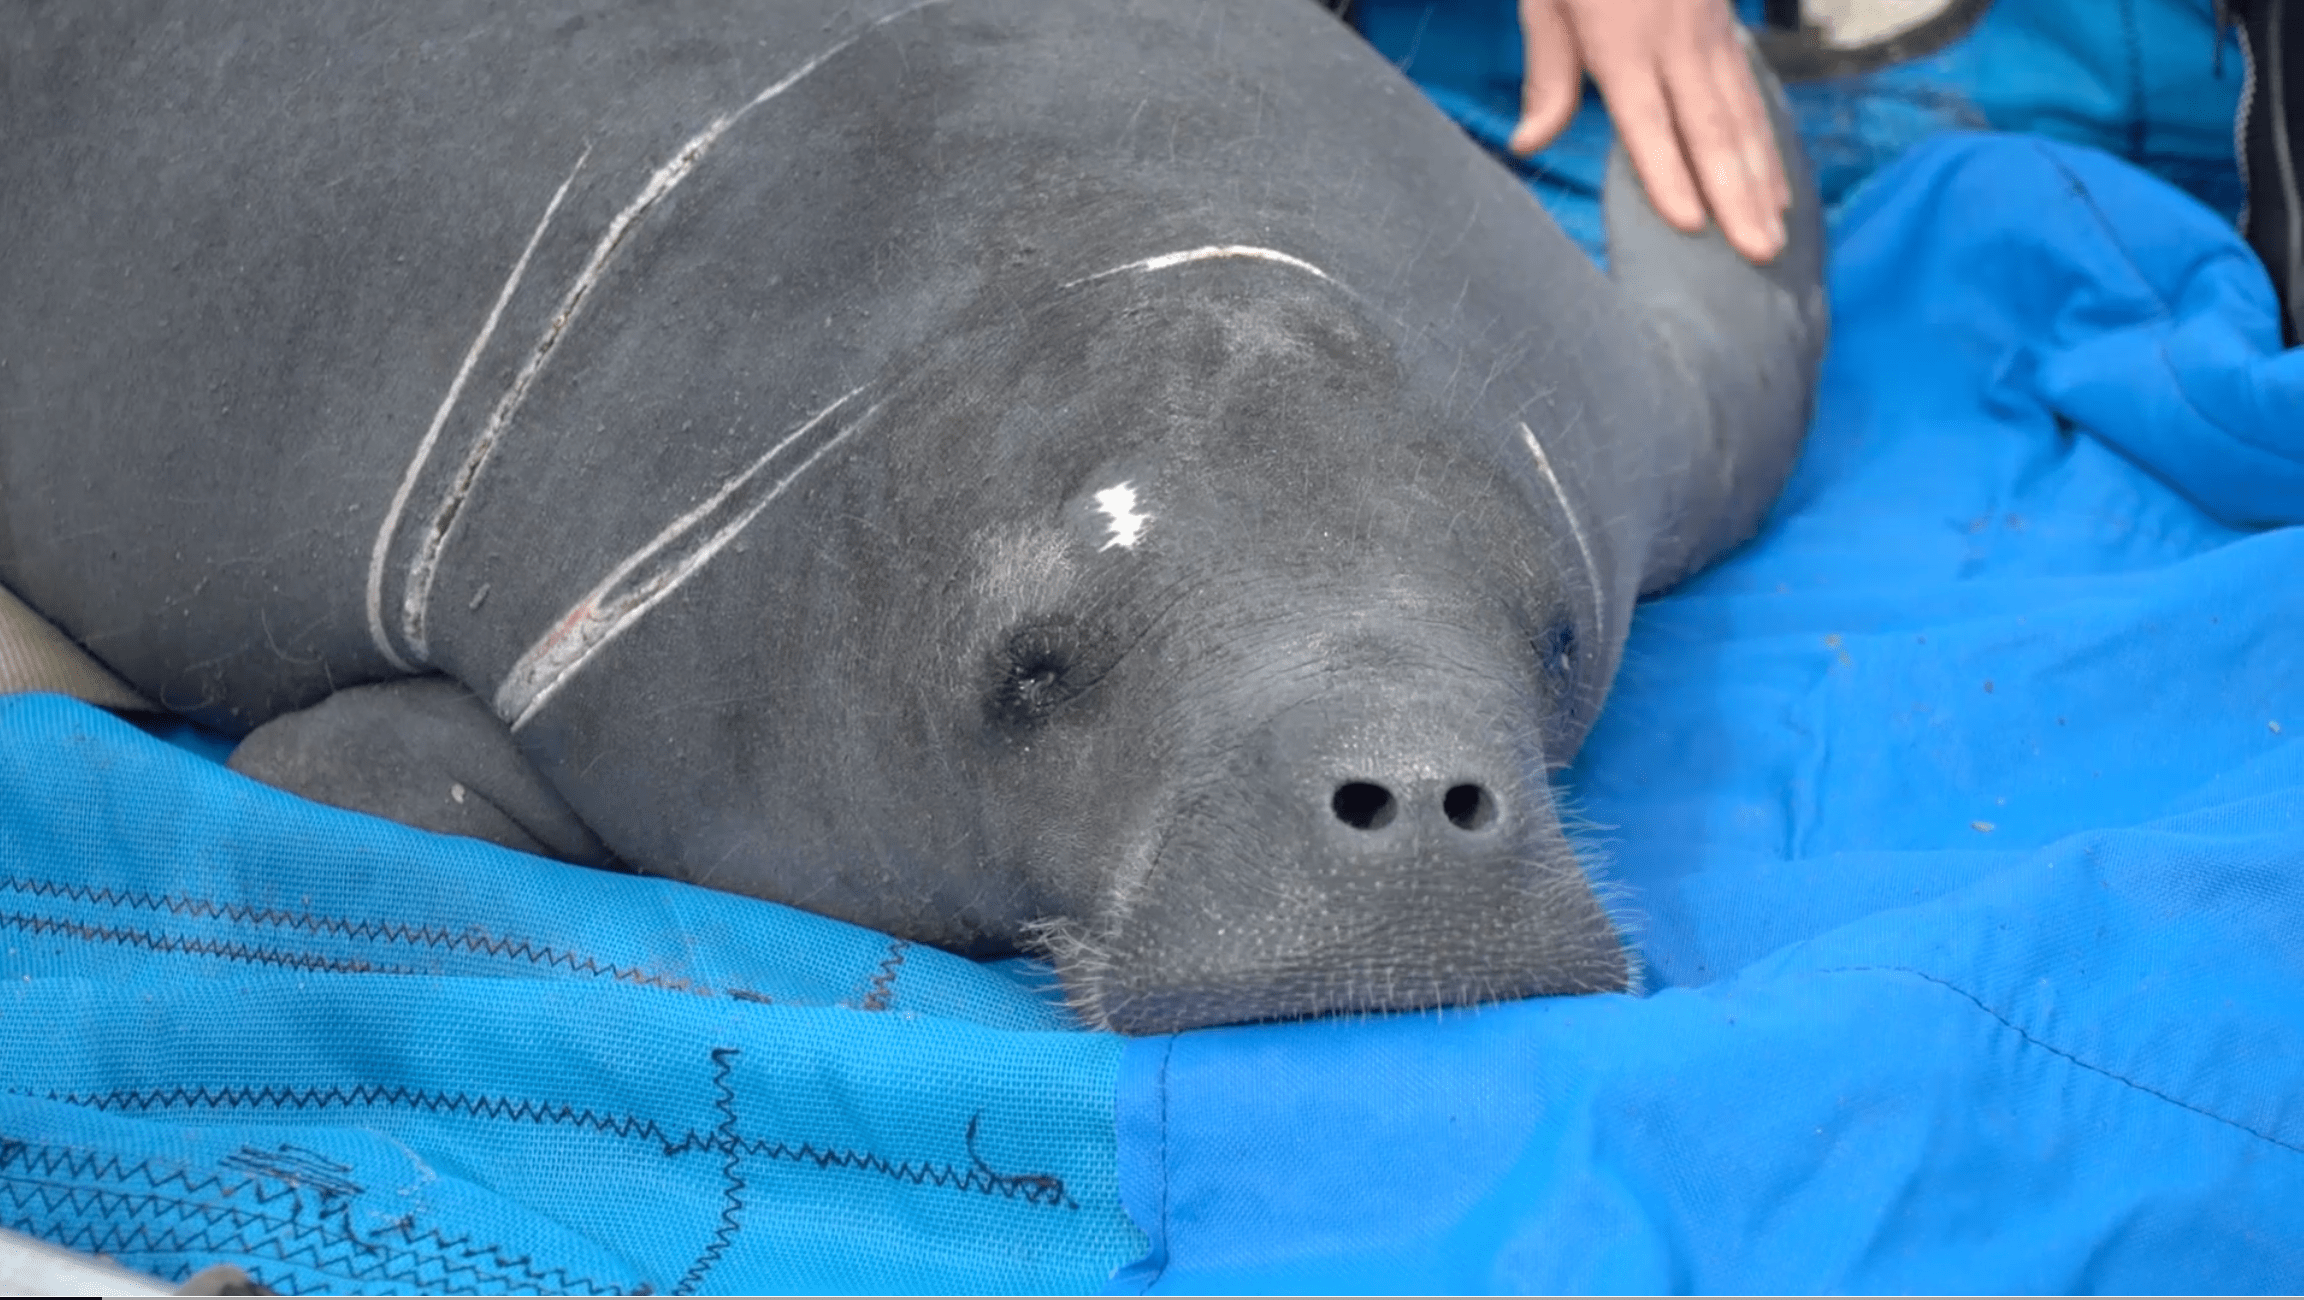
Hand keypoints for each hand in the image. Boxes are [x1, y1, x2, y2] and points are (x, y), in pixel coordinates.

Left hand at [1507, 0, 1790, 262]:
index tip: (1690, 225)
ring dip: (1761, 178)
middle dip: (1736, 195)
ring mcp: (1709, 31)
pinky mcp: (1726, 25)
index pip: (1648, 120)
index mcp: (1622, 39)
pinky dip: (1766, 142)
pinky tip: (1775, 181)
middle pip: (1710, 128)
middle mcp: (1675, 39)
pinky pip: (1750, 93)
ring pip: (1742, 114)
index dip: (1668, 174)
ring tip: (1776, 233)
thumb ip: (1549, 72)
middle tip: (1760, 254)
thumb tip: (1529, 144)